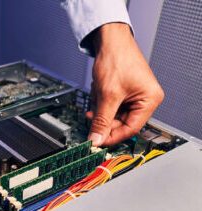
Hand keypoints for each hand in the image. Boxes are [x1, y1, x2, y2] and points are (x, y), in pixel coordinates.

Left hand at [87, 23, 164, 146]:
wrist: (110, 39)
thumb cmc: (116, 59)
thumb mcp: (108, 95)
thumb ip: (102, 120)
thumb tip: (96, 140)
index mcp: (150, 100)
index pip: (131, 129)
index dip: (112, 136)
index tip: (97, 140)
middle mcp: (145, 100)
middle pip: (121, 123)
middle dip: (104, 118)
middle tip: (91, 116)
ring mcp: (134, 97)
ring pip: (113, 116)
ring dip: (101, 108)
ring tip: (98, 93)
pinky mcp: (124, 93)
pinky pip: (110, 107)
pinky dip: (101, 102)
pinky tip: (98, 90)